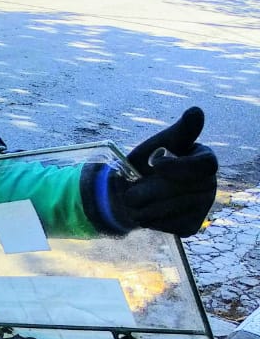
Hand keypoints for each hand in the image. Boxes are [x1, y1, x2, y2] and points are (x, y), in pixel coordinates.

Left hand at [89, 107, 217, 236]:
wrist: (129, 194)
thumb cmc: (147, 166)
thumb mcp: (157, 146)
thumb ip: (178, 133)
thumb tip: (196, 111)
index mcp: (205, 160)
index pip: (204, 166)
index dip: (179, 167)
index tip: (155, 165)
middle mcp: (210, 185)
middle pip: (182, 189)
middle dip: (150, 189)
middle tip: (133, 188)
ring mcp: (202, 208)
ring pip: (170, 209)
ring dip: (143, 206)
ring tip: (137, 200)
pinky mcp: (190, 227)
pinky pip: (166, 225)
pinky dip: (148, 219)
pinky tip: (147, 211)